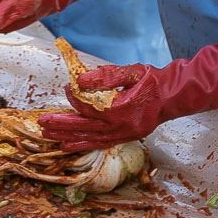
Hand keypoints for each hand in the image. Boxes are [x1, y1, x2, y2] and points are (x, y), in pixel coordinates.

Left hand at [36, 62, 165, 151]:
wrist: (174, 96)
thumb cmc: (153, 81)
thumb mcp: (130, 72)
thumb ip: (104, 77)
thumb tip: (80, 81)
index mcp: (119, 110)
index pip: (88, 107)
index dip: (74, 97)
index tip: (67, 87)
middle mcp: (119, 127)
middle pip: (83, 127)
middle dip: (61, 125)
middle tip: (42, 122)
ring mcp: (122, 134)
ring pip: (89, 138)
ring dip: (68, 136)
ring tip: (50, 135)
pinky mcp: (125, 137)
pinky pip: (100, 144)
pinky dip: (84, 144)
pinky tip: (70, 144)